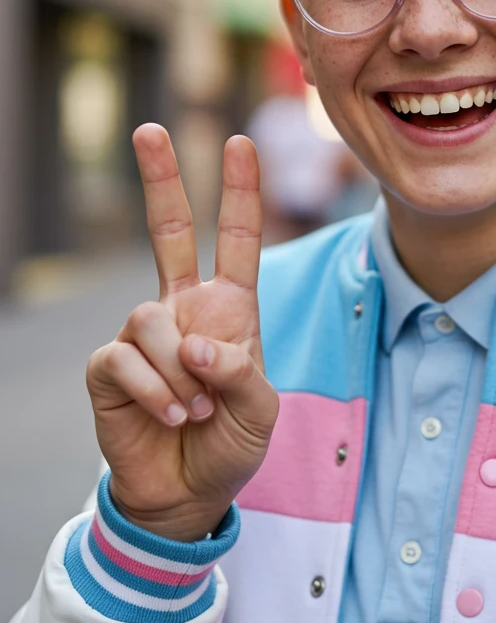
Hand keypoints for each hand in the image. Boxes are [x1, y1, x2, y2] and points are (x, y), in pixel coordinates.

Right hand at [86, 124, 278, 541]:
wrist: (187, 493)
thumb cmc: (230, 444)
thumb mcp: (259, 411)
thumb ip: (239, 373)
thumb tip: (195, 342)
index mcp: (229, 310)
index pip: (236, 240)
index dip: (239, 193)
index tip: (239, 142)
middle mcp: (184, 310)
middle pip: (167, 231)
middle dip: (160, 180)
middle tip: (149, 129)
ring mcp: (144, 336)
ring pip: (151, 319)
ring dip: (179, 372)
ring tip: (195, 411)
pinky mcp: (109, 366)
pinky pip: (125, 359)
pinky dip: (155, 390)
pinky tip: (171, 417)